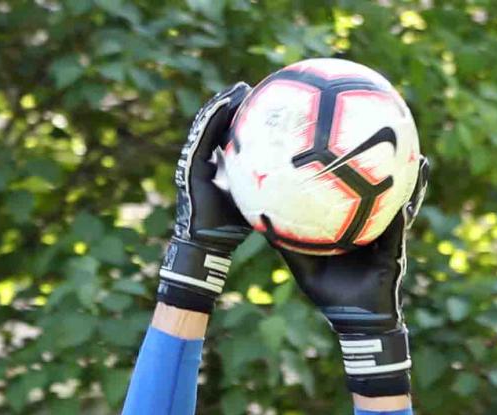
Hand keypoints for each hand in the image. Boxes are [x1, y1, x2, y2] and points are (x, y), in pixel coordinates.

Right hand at [156, 82, 251, 315]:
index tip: (260, 100)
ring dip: (222, 103)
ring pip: (206, 124)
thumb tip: (306, 177)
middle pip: (216, 123)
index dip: (241, 115)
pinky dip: (213, 118)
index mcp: (218, 165)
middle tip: (251, 88)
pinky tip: (226, 103)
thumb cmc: (234, 230)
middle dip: (231, 103)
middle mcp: (205, 160)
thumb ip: (272, 184)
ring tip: (239, 89)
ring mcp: (195, 162)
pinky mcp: (191, 166)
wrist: (209, 244)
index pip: (227, 133)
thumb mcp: (258, 200)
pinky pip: (202, 136)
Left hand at [275, 159, 430, 395]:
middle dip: (386, 161)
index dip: (355, 170)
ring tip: (414, 152)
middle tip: (385, 131)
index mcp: (355, 227)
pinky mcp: (396, 250)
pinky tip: (408, 193)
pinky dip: (406, 207)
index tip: (348, 142)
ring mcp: (389, 236)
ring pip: (401, 199)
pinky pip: (401, 225)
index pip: (356, 193)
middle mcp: (375, 226)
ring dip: (409, 177)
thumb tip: (261, 220)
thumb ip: (287, 242)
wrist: (355, 323)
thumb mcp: (303, 265)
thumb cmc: (331, 295)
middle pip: (383, 187)